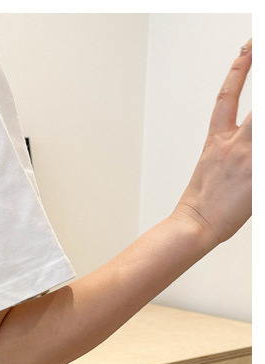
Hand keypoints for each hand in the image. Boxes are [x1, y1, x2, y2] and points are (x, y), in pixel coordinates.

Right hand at [172, 39, 251, 247]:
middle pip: (259, 104)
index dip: (239, 69)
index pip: (226, 96)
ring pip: (263, 123)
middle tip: (262, 52)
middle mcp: (235, 144)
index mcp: (216, 142)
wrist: (194, 226)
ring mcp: (250, 158)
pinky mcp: (258, 177)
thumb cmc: (202, 205)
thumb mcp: (210, 169)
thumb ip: (231, 149)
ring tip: (261, 130)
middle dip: (262, 76)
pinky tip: (262, 162)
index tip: (247, 48)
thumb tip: (250, 146)